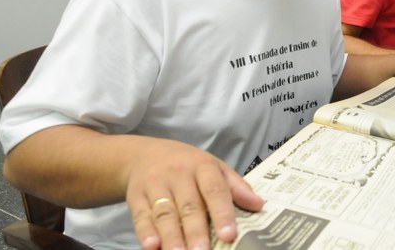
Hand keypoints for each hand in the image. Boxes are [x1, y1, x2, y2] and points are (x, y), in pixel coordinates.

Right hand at [128, 139, 263, 249]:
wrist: (143, 154)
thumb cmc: (187, 165)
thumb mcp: (214, 167)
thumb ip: (236, 186)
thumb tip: (259, 205)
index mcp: (202, 166)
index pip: (215, 189)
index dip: (222, 212)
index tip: (229, 235)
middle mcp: (178, 174)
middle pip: (189, 205)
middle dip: (196, 231)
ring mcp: (155, 184)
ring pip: (165, 213)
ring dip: (172, 237)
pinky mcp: (136, 196)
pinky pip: (140, 216)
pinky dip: (145, 233)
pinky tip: (152, 247)